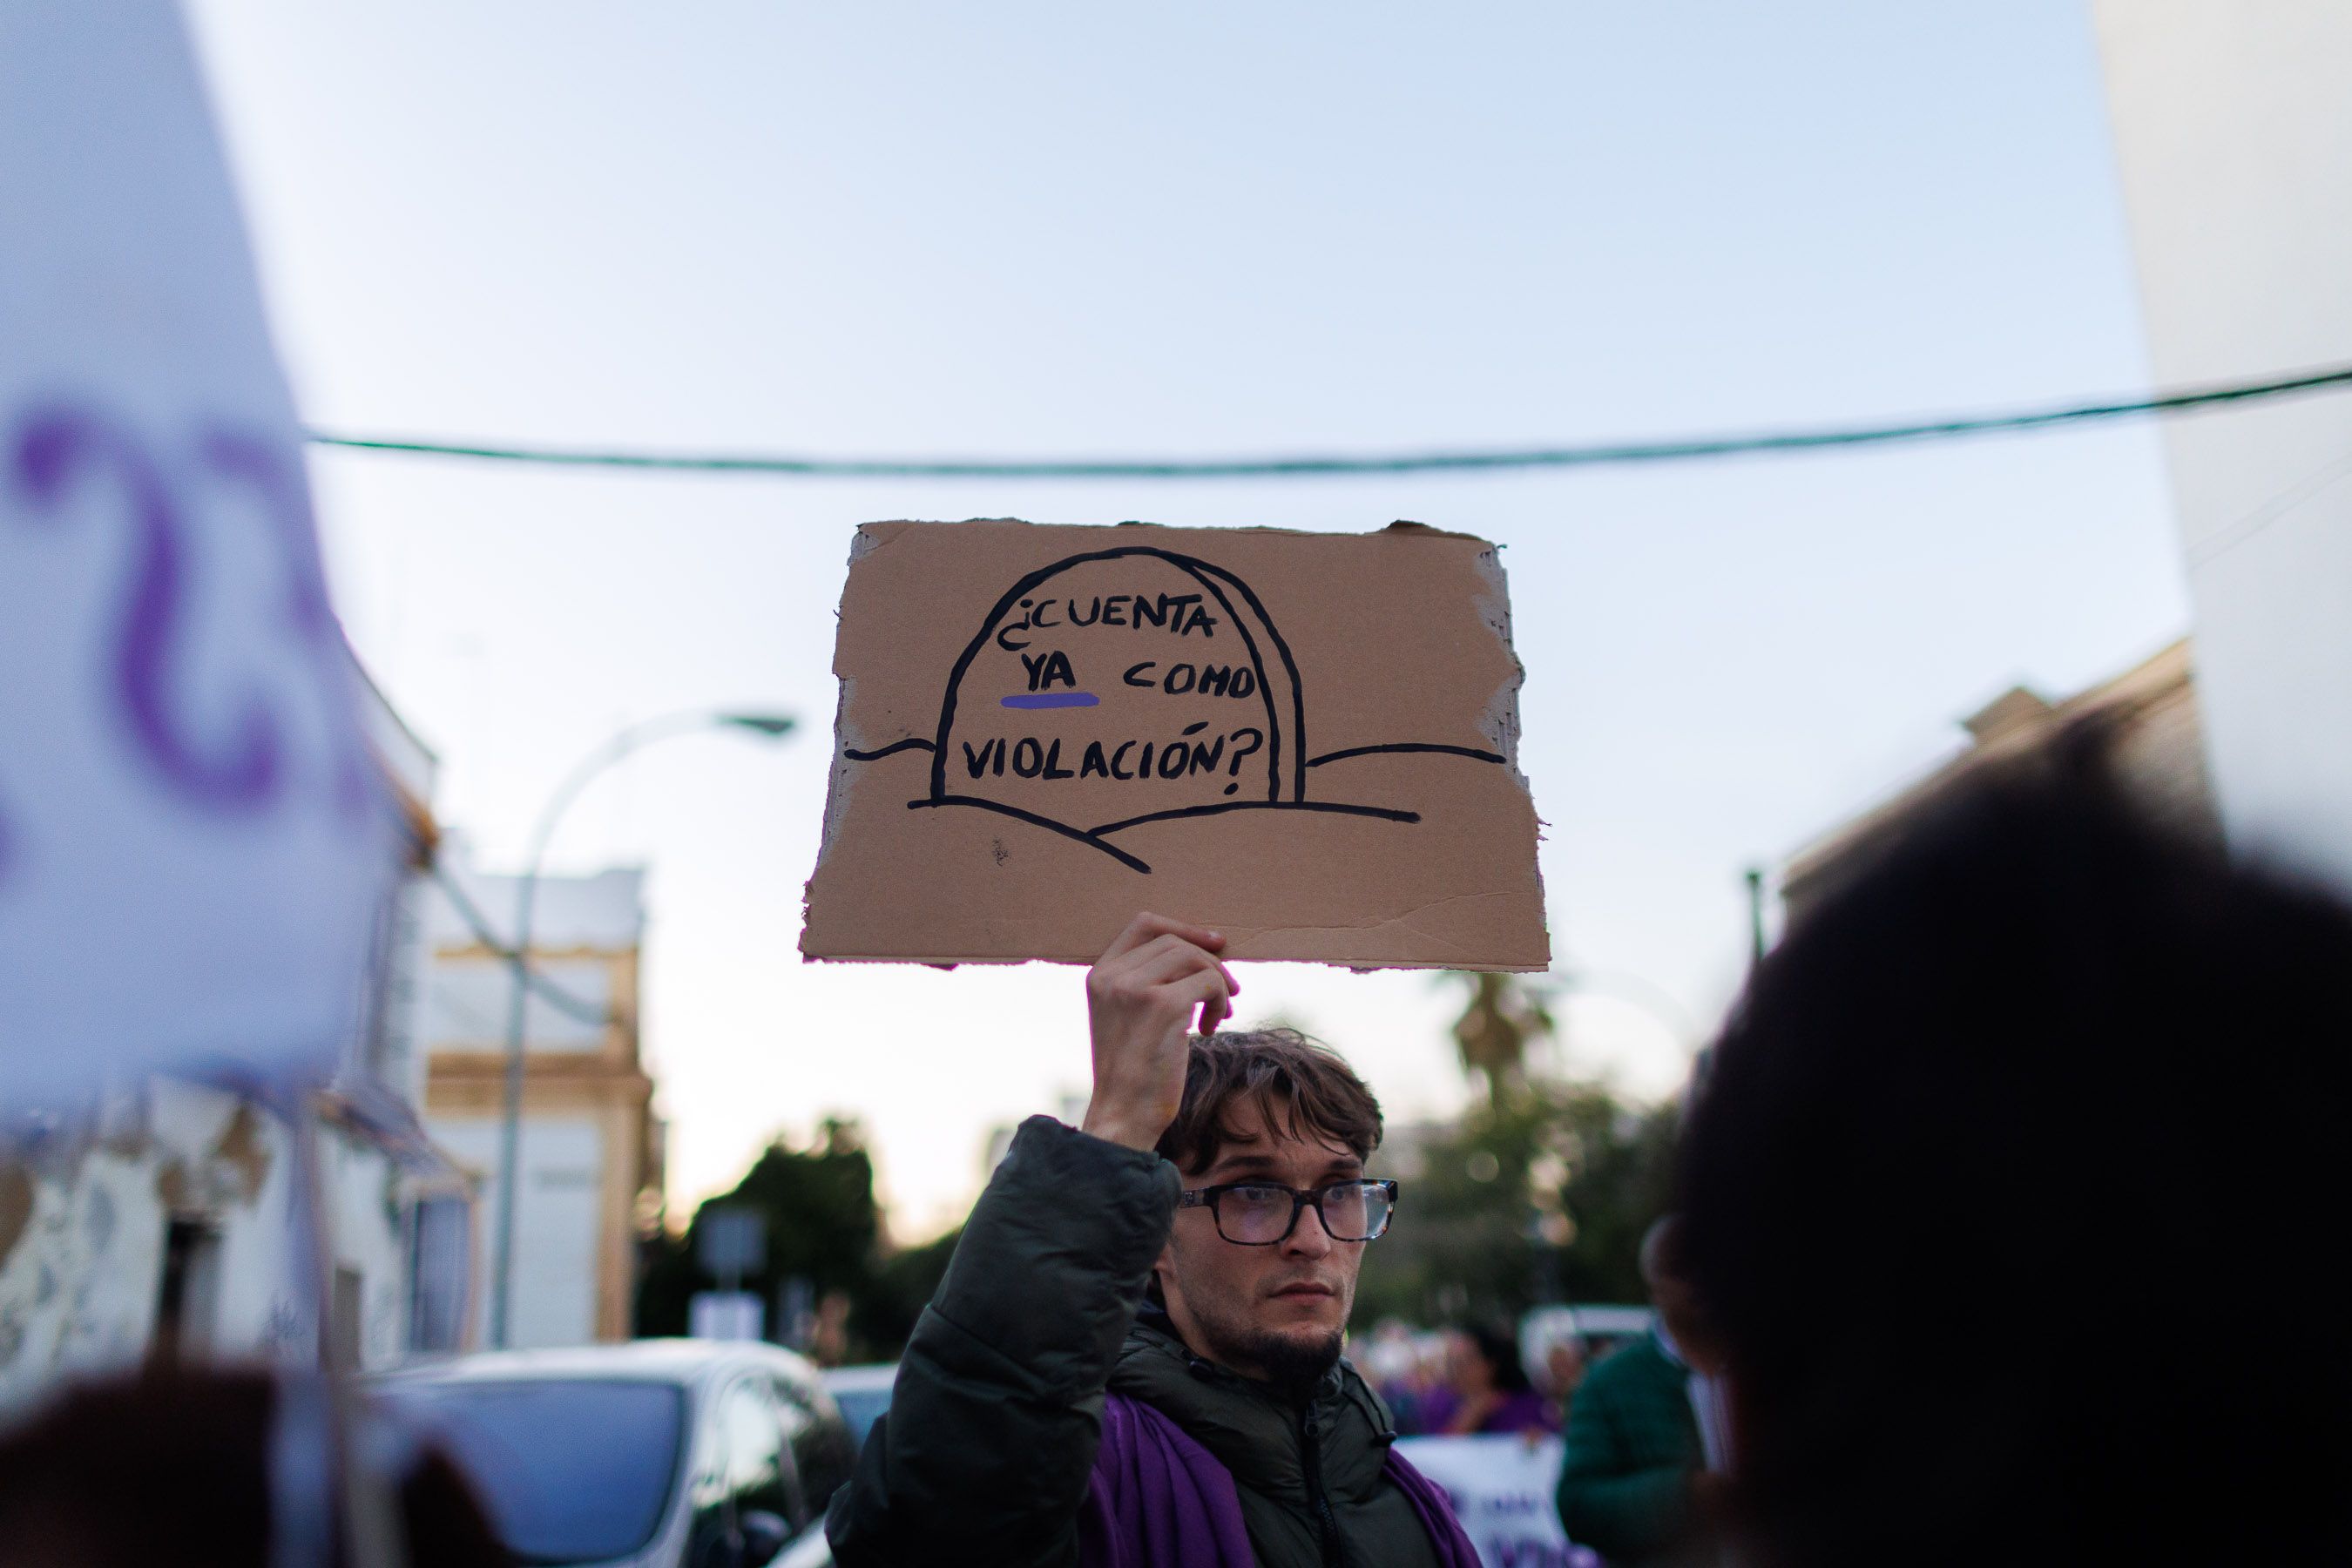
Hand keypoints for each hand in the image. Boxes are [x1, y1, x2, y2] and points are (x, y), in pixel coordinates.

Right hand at [1079, 913, 1238, 1151]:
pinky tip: (1208, 1030)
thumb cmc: (1132, 1072)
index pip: (1144, 924)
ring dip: (1218, 983)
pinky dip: (1219, 1002)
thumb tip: (1203, 954)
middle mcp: (1113, 976)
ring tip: (1219, 1015)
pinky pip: (1209, 983)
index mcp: (1099, 974)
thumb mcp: (1126, 1017)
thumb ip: (1147, 982)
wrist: (1123, 1114)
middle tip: (1229, 993)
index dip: (1184, 928)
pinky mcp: (1163, 1005)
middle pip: (1174, 941)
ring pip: (1194, 958)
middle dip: (1209, 962)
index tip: (1216, 944)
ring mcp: (1135, 988)